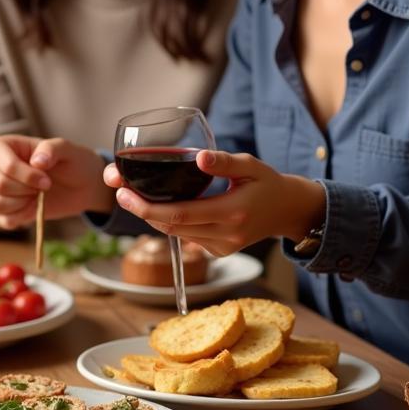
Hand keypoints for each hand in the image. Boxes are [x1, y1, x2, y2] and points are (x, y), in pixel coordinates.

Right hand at [0, 135, 107, 230]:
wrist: (79, 186)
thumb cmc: (70, 162)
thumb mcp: (68, 149)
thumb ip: (52, 149)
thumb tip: (37, 162)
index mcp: (2, 146)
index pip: (2, 163)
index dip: (25, 175)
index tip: (46, 179)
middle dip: (26, 190)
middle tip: (44, 187)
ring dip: (23, 204)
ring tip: (37, 196)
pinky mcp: (1, 210)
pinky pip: (2, 220)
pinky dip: (22, 217)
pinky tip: (33, 207)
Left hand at [103, 150, 325, 254]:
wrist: (289, 211)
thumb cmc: (268, 183)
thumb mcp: (250, 165)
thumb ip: (224, 162)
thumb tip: (199, 158)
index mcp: (231, 212)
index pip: (178, 215)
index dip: (146, 207)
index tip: (123, 194)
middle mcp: (225, 235)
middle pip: (170, 226)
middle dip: (141, 210)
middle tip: (119, 191)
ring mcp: (221, 247)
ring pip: (175, 234)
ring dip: (152, 216)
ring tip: (132, 195)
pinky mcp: (218, 251)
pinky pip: (186, 237)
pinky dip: (170, 222)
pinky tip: (160, 206)